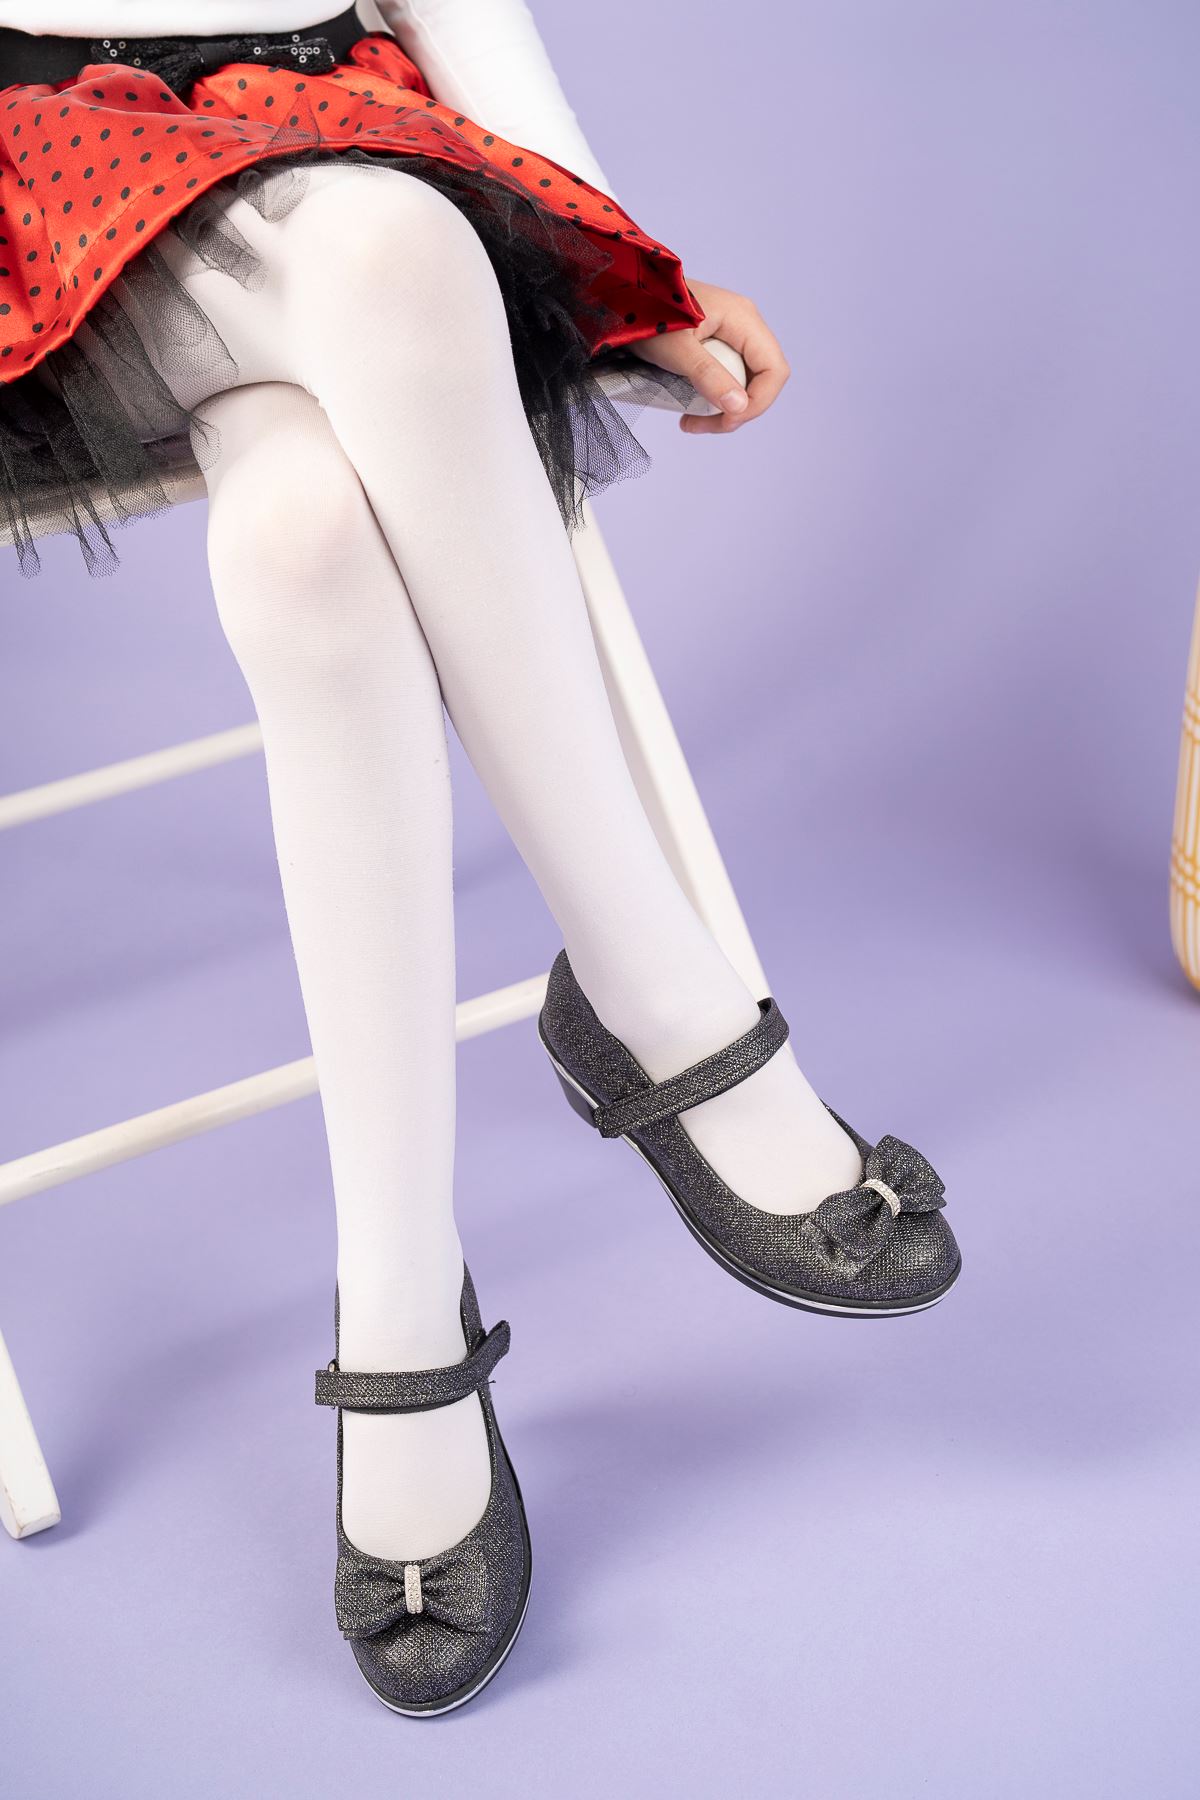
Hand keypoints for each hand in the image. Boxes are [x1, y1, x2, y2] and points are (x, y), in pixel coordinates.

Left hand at [627, 279, 789, 433]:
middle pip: (761, 379)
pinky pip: (726, 375)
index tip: (725, 420)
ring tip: (690, 420)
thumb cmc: (645, 313)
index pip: (774, 370)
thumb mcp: (675, 350)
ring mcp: (730, 333)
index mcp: (743, 319)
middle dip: (737, 410)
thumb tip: (739, 407)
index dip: (758, 402)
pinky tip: (689, 406)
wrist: (620, 294)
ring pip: (743, 381)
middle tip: (700, 425)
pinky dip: (712, 396)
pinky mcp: (715, 342)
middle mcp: (743, 324)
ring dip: (722, 407)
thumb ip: (708, 376)